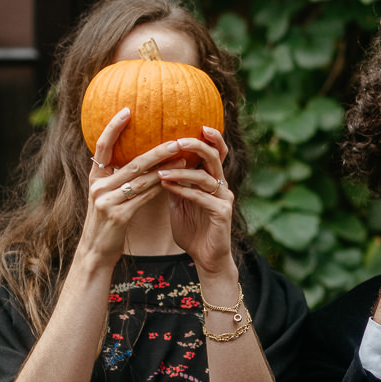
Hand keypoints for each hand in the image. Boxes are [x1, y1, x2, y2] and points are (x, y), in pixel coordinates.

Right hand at [77, 109, 189, 267]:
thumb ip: (118, 177)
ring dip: (165, 169)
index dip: (113, 128)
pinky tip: (176, 181)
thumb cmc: (107, 221)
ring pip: (142, 180)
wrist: (96, 251)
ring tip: (184, 158)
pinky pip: (144, 198)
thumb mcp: (107, 196)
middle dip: (156, 151)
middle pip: (132, 163)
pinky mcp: (118, 216)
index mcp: (95, 177)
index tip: (127, 110)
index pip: (102, 146)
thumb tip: (142, 157)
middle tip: (177, 139)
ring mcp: (107, 201)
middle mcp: (98, 186)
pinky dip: (161, 188)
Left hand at [158, 126, 235, 277]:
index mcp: (213, 180)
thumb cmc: (192, 229)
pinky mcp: (222, 213)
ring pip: (206, 177)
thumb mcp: (179, 202)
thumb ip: (174, 183)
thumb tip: (156, 163)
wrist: (205, 257)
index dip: (211, 137)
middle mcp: (222, 186)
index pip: (216, 153)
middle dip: (197, 146)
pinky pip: (202, 197)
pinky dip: (184, 190)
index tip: (197, 124)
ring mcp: (224, 199)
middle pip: (215, 158)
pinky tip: (168, 186)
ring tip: (161, 170)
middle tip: (177, 140)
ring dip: (182, 172)